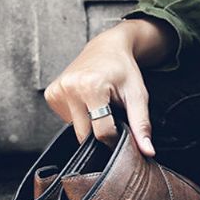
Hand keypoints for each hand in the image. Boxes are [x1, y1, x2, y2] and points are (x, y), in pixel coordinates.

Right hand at [44, 23, 155, 153]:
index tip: (121, 129)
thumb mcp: (138, 97)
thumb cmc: (124, 71)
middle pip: (86, 134)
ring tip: (99, 104)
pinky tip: (87, 102)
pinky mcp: (51, 94)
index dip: (115, 137)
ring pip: (76, 129)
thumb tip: (148, 152)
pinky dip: (79, 117)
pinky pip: (67, 120)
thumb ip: (141, 125)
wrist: (108, 48)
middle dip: (100, 130)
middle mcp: (70, 87)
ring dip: (89, 124)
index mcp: (91, 86)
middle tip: (111, 113)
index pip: (102, 132)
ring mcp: (57, 90)